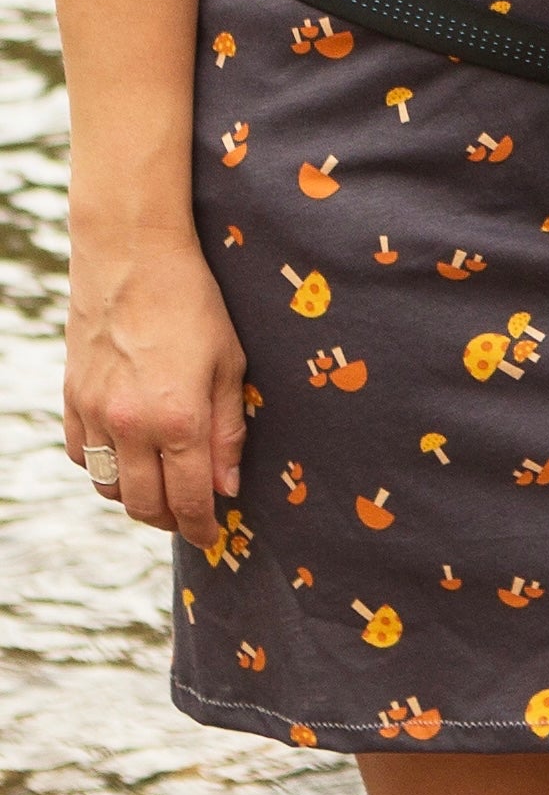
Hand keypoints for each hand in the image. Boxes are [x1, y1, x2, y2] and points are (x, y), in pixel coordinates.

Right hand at [64, 234, 245, 546]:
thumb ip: (228, 430)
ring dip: (136, 497)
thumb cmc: (193, 303)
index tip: (211, 538)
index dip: (201, 526)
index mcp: (178, 418)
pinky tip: (128, 454)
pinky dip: (105, 467)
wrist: (132, 256)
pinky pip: (83, 457)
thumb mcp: (230, 363)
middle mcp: (131, 425)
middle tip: (189, 516)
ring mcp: (94, 414)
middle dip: (170, 520)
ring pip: (110, 486)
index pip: (189, 499)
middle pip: (144, 505)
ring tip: (161, 487)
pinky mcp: (72, 398)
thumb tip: (228, 487)